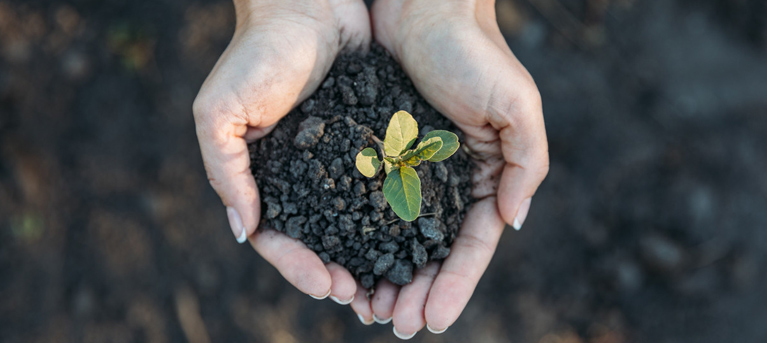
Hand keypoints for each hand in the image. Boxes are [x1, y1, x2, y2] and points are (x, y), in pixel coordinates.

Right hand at [192, 0, 369, 300]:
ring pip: (354, 223)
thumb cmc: (256, 55)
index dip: (299, 266)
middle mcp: (302, 177)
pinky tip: (413, 238)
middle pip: (320, 240)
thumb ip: (226, 171)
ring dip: (369, 257)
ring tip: (392, 284)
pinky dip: (393, 217)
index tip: (328, 284)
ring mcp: (337, 163)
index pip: (277, 238)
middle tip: (365, 301)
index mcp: (263, 178)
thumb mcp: (219, 112)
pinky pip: (383, 187)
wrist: (307, 5)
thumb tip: (243, 232)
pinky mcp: (370, 143)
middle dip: (338, 273)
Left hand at [349, 0, 548, 336]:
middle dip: (418, 291)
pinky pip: (367, 204)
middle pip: (434, 251)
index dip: (455, 285)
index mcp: (486, 176)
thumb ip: (525, 162)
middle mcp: (449, 180)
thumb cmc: (473, 51)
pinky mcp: (379, 153)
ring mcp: (413, 170)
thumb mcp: (517, 104)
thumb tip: (512, 220)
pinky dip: (359, 238)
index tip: (434, 321)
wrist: (422, 6)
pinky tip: (345, 264)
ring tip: (368, 310)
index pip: (473, 245)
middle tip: (395, 325)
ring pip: (398, 237)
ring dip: (388, 276)